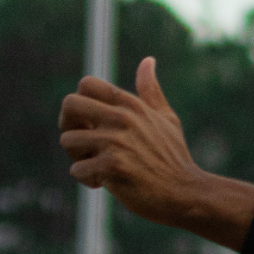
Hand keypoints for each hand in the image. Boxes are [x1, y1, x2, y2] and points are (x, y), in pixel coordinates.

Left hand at [57, 57, 206, 227]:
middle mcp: (123, 118)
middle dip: (68, 125)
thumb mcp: (167, 118)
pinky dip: (87, 179)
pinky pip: (77, 170)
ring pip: (68, 140)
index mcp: (132, 105)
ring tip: (98, 167)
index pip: (86, 84)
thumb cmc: (174, 157)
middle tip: (83, 143)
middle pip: (69, 104)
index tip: (89, 122)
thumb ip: (150, 91)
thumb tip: (148, 60)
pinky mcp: (112, 166)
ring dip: (77, 158)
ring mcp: (117, 142)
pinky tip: (106, 183)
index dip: (79, 103)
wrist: (185, 193)